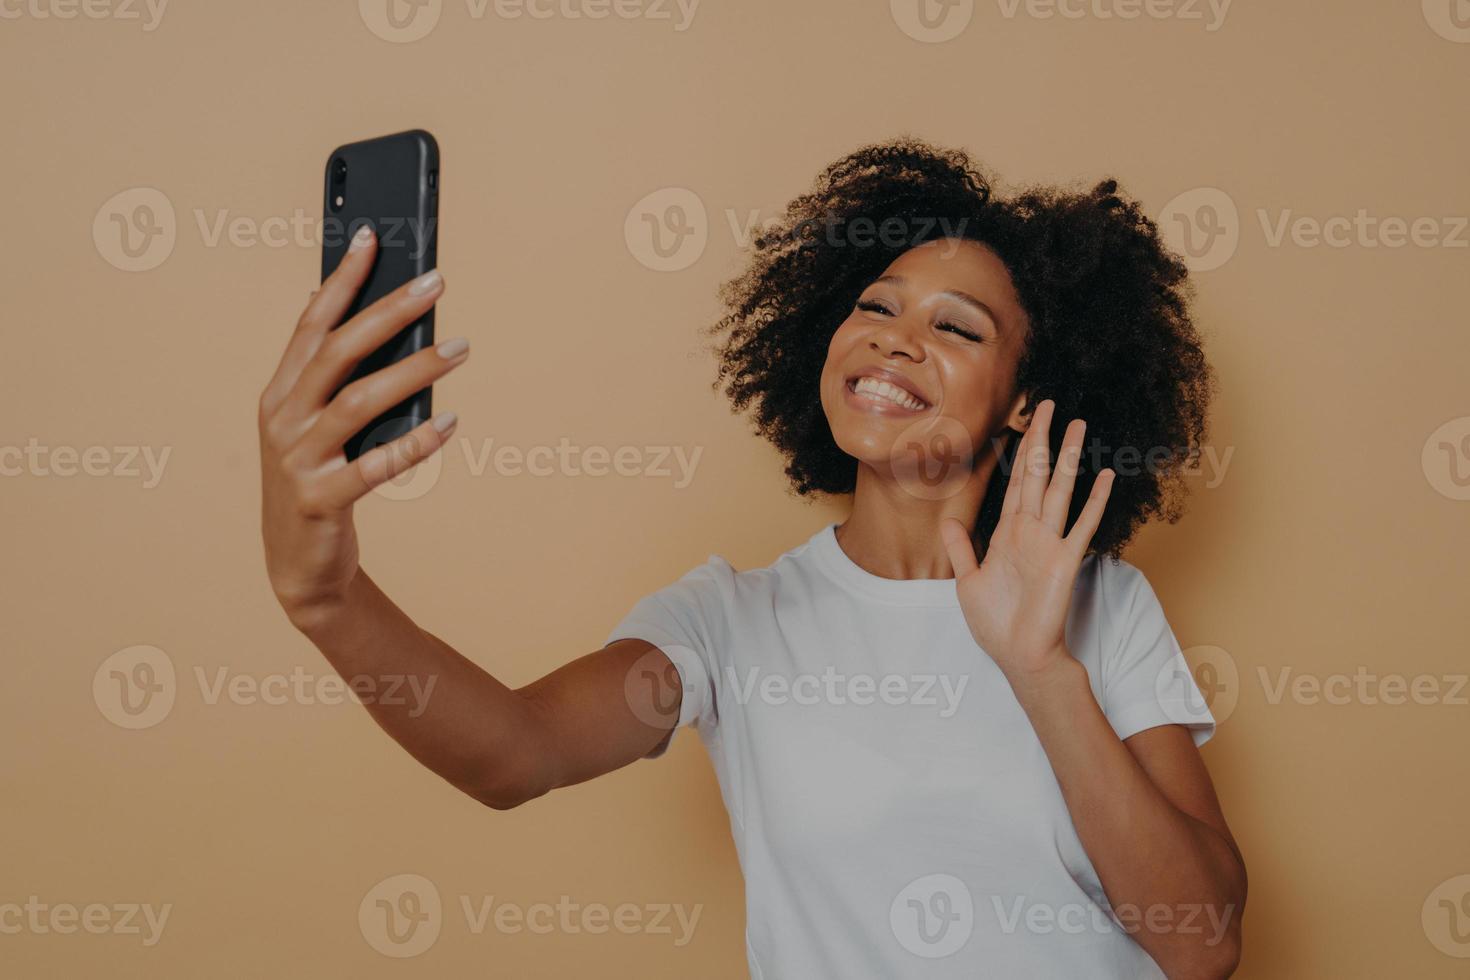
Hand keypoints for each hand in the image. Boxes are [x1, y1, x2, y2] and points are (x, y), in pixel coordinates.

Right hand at [257, 226, 465, 628]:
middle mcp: (283, 417)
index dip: (342, 279)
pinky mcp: (321, 499)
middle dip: (388, 311)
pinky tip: (450, 422)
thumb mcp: (319, 425)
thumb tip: (377, 322)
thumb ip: (336, 378)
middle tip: (437, 283)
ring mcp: (298, 459)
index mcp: (281, 391)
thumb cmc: (320, 482)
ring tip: (460, 349)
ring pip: (359, 401)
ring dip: (413, 370)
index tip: (374, 237)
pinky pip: (374, 466)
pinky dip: (414, 443)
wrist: (299, 566)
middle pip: (338, 351)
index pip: (311, 322)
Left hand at [940, 399, 1114, 685]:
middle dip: (1041, 440)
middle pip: (1037, 475)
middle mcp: (1030, 532)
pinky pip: (1081, 525)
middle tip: (1048, 405)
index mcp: (1008, 533)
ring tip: (1079, 425)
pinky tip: (1104, 476)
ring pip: (1059, 490)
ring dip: (1068, 458)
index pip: (1015, 482)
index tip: (1024, 423)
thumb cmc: (996, 624)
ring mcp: (1050, 543)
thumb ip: (961, 550)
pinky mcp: (1064, 561)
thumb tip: (946, 522)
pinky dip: (1093, 500)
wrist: (1018, 656)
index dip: (1018, 452)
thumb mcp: (967, 582)